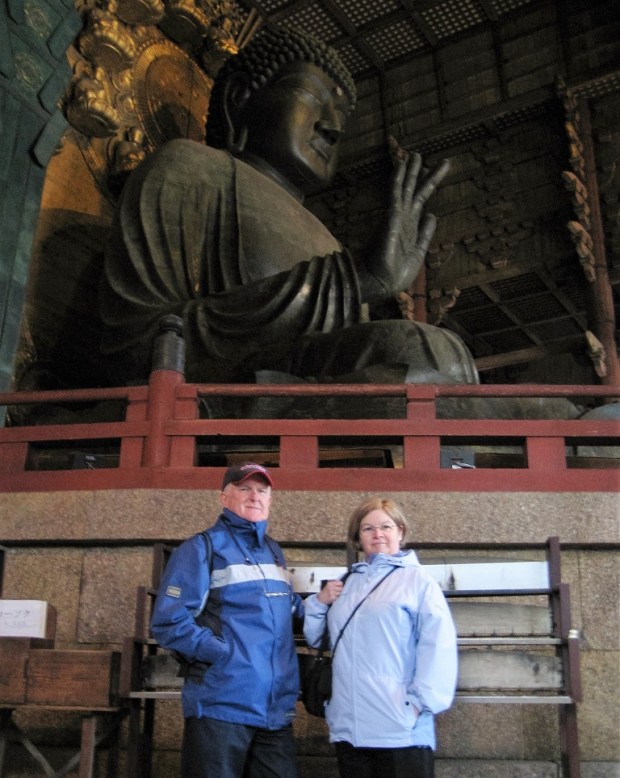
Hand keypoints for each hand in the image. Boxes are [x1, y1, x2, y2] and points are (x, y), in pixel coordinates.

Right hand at [317, 579, 343, 604]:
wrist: (321, 598)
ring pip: (340, 593)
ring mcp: (332, 593)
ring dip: (338, 594)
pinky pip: (338, 597)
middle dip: (340, 590)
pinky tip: (333, 597)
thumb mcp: (328, 584)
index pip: (340, 583)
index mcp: (330, 583)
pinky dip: (337, 597)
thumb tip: (340, 581)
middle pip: (341, 588)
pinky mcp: (332, 598)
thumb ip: (334, 582)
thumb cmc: (325, 591)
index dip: (340, 585)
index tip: (339, 586)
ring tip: (334, 594)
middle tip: (337, 591)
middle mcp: (331, 587)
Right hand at [360, 150, 450, 300]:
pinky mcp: (391, 218)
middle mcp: (403, 219)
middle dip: (420, 173)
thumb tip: (433, 214)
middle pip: (414, 191)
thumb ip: (425, 233)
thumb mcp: (418, 252)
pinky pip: (396, 194)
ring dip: (410, 171)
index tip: (433, 170)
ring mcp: (396, 217)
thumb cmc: (396, 274)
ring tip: (416, 153)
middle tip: (421, 154)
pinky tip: (402, 165)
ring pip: (405, 188)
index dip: (427, 185)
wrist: (381, 284)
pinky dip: (399, 179)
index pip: (420, 201)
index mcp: (410, 228)